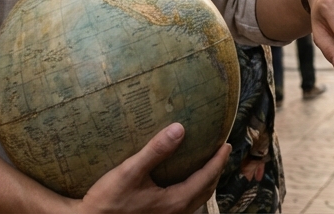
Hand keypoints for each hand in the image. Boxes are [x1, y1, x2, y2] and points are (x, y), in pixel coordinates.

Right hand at [74, 123, 228, 213]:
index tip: (226, 145)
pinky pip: (185, 203)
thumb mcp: (130, 171)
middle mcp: (176, 212)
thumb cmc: (108, 200)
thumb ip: (155, 150)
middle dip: (216, 170)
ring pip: (196, 199)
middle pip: (205, 190)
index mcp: (175, 201)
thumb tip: (179, 129)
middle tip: (221, 152)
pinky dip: (192, 189)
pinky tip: (182, 180)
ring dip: (205, 181)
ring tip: (206, 164)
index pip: (206, 178)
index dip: (218, 161)